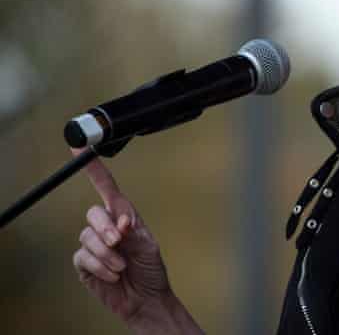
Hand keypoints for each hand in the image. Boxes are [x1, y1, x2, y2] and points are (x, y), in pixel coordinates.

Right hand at [71, 150, 171, 322]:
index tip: (81, 148)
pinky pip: (83, 257)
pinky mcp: (85, 263)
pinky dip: (101, 266)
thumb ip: (135, 231)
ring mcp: (93, 244)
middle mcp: (106, 226)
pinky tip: (114, 273)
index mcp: (123, 216)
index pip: (106, 187)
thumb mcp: (149, 246)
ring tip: (122, 265)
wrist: (145, 297)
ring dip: (107, 254)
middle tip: (119, 241)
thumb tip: (121, 221)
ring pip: (87, 237)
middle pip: (92, 213)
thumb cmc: (150, 268)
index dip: (94, 169)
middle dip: (105, 228)